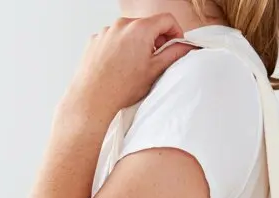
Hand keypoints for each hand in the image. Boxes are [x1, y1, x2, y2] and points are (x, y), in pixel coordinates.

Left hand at [61, 14, 193, 122]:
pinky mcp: (96, 39)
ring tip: (135, 67)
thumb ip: (173, 54)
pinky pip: (114, 39)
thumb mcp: (154, 71)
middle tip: (156, 60)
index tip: (176, 44)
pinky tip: (120, 67)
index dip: (176, 32)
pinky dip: (121, 48)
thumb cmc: (122, 87)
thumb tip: (185, 47)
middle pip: (147, 25)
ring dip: (137, 44)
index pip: (166, 19)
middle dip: (155, 40)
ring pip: (130, 33)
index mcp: (140, 29)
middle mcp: (122, 24)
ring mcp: (107, 31)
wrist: (93, 97)